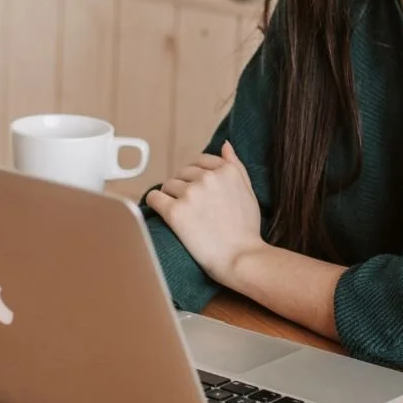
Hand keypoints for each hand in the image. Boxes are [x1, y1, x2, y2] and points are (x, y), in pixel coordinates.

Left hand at [145, 141, 264, 287]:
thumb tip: (225, 144)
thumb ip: (236, 166)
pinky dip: (155, 202)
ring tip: (183, 214)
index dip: (197, 177)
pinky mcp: (175, 211)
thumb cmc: (246, 230)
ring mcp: (190, 193)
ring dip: (171, 196)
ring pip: (168, 185)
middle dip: (184, 186)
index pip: (200, 161)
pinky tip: (161, 211)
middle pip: (182, 173)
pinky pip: (154, 197)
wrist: (240, 258)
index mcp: (226, 171)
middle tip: (192, 207)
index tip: (199, 192)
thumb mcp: (248, 191)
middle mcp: (208, 178)